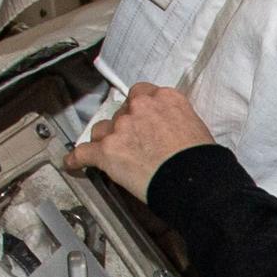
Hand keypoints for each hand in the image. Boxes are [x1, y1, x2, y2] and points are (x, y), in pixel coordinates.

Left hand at [68, 83, 216, 195]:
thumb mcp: (196, 126)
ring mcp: (121, 128)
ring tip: (114, 156)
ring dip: (106, 141)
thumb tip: (166, 129)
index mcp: (164, 98)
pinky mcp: (107, 151)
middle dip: (125, 127)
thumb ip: (174, 119)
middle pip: (121, 112)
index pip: (141, 93)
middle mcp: (140, 107)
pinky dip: (77, 160)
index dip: (139, 108)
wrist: (195, 182)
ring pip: (102, 130)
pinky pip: (83, 153)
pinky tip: (74, 164)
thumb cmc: (202, 160)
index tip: (142, 118)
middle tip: (136, 145)